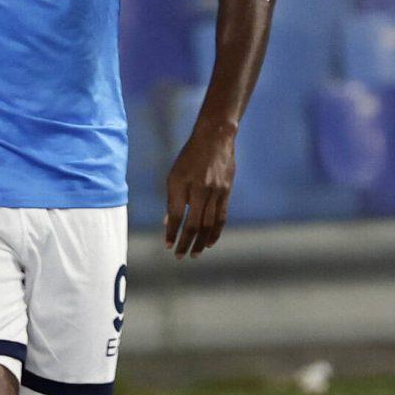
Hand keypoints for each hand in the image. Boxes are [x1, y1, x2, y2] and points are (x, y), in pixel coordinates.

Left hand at [164, 121, 236, 258]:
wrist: (215, 138)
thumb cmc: (190, 157)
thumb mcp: (174, 175)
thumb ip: (172, 199)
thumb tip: (169, 222)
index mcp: (183, 184)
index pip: (178, 215)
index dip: (172, 233)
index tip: (167, 245)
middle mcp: (200, 190)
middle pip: (194, 224)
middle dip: (186, 242)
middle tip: (179, 256)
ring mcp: (216, 191)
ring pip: (209, 224)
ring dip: (201, 242)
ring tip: (195, 254)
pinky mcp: (227, 192)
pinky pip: (221, 217)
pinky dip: (215, 232)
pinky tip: (210, 242)